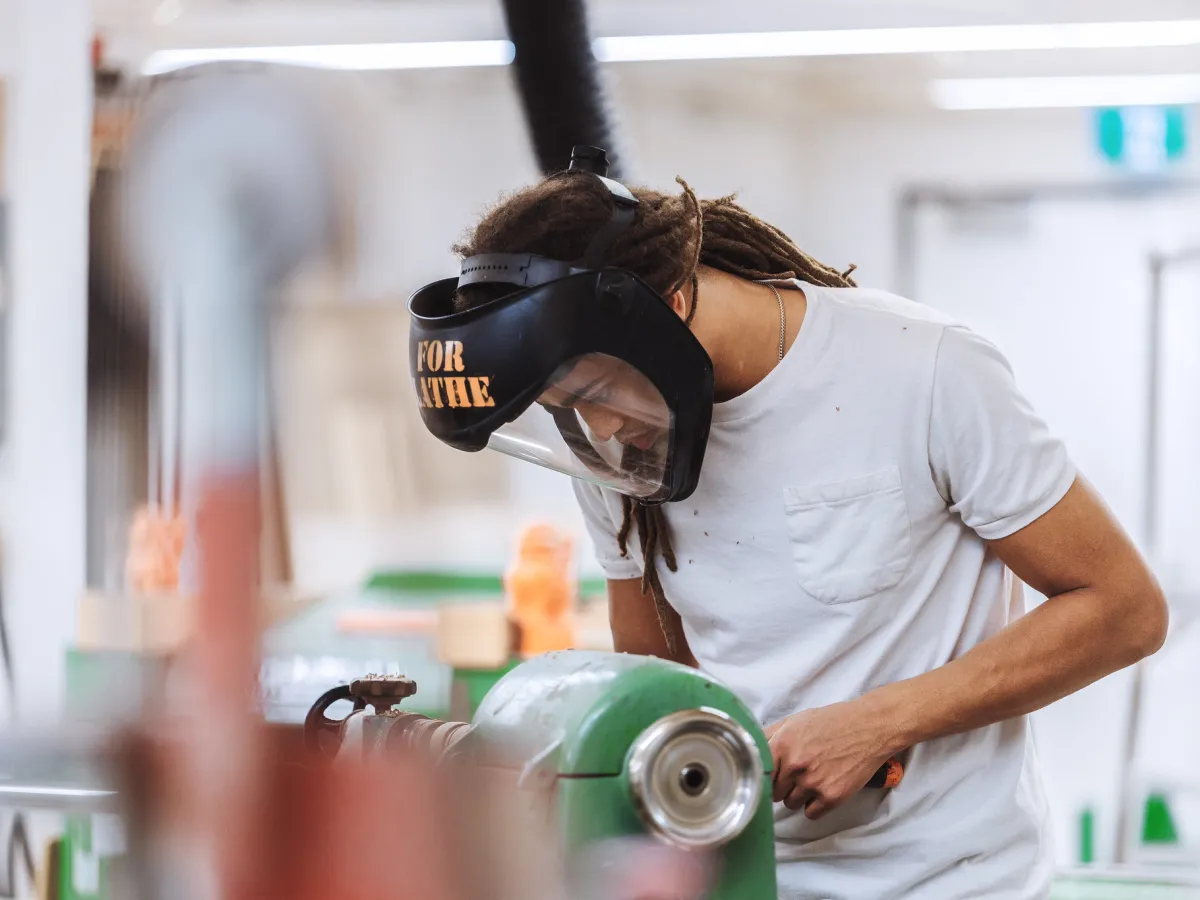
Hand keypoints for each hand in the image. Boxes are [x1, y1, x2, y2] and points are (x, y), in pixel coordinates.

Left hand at [765, 698, 898, 819]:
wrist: (867, 728)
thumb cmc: (831, 722)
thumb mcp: (795, 721)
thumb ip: (770, 735)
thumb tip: (751, 750)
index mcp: (782, 745)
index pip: (761, 773)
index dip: (766, 775)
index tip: (772, 776)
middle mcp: (795, 766)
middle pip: (775, 792)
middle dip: (783, 785)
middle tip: (798, 774)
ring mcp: (813, 783)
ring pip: (791, 804)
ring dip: (798, 796)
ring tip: (812, 779)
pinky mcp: (831, 797)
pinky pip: (810, 814)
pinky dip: (814, 806)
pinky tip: (822, 789)